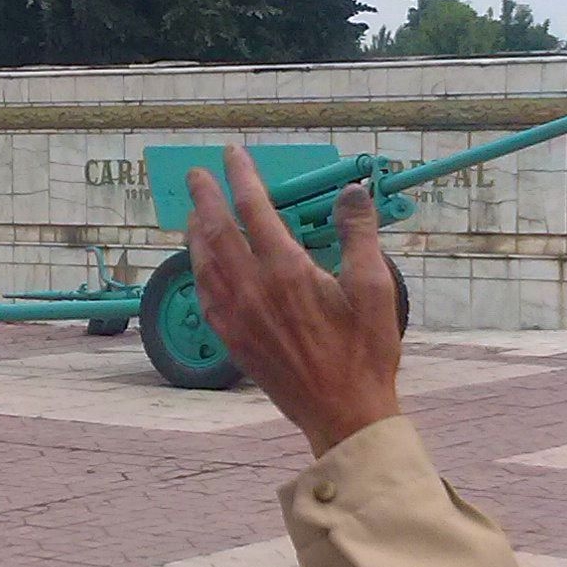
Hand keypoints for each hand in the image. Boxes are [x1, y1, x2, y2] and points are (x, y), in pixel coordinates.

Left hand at [185, 145, 403, 456]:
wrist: (343, 413)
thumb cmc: (364, 351)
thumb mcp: (373, 287)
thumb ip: (358, 234)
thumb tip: (352, 192)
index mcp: (287, 270)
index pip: (254, 208)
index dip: (241, 176)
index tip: (232, 154)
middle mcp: (253, 289)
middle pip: (217, 230)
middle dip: (204, 197)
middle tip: (194, 175)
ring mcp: (238, 318)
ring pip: (203, 264)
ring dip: (195, 233)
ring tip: (193, 213)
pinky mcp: (233, 342)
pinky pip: (205, 297)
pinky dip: (198, 272)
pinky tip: (201, 267)